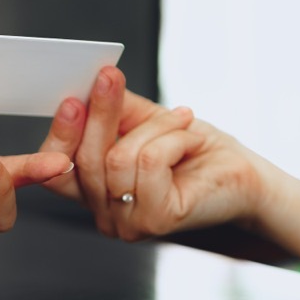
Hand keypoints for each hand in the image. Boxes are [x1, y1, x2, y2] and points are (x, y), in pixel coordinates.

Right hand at [40, 67, 270, 240]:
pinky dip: (174, 139)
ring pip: (118, 157)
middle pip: (83, 159)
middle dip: (100, 111)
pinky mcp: (155, 221)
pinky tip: (191, 139)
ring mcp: (126, 223)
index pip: (55, 171)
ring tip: (182, 119)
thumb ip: (116, 111)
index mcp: (95, 192)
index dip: (59, 136)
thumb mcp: (149, 122)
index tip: (70, 99)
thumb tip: (92, 81)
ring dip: (156, 127)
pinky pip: (148, 162)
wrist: (245, 178)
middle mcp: (104, 215)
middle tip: (110, 75)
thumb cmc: (198, 153)